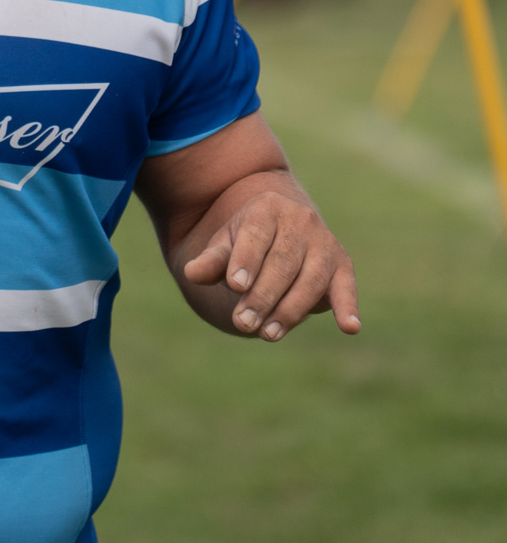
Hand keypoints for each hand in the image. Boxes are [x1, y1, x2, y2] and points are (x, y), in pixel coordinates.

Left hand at [182, 189, 359, 341]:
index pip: (256, 235)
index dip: (246, 260)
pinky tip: (349, 327)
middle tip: (242, 323)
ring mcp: (324, 242)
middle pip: (282, 262)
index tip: (235, 286)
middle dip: (262, 296)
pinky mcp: (342, 265)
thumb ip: (212, 259)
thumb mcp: (225, 243)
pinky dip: (347, 306)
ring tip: (267, 334)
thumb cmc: (247, 239)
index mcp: (267, 208)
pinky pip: (346, 286)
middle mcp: (301, 220)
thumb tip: (192, 273)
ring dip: (290, 310)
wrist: (281, 224)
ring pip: (310, 278)